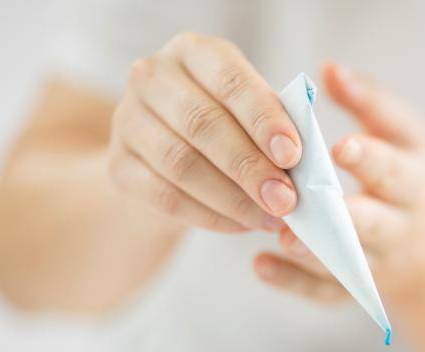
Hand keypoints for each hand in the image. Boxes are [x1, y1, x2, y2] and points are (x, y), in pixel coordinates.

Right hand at [107, 32, 301, 233]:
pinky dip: (210, 216)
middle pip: (203, 124)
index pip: (231, 82)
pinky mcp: (117, 166)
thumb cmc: (225, 130)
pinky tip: (241, 226)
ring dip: (233, 198)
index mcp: (194, 52)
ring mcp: (127, 120)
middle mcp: (153, 77)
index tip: (293, 155)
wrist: (165, 162)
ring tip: (269, 219)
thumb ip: (274, 129)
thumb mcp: (249, 115)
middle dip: (250, 167)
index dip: (264, 119)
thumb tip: (307, 166)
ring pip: (183, 164)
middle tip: (286, 200)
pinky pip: (166, 197)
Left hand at [255, 61, 424, 306]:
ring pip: (348, 263)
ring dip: (314, 252)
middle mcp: (400, 224)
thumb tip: (329, 68)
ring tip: (281, 236)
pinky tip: (260, 264)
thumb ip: (368, 103)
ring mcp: (379, 262)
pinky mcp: (356, 289)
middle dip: (344, 216)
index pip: (395, 168)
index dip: (369, 159)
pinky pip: (327, 292)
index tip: (339, 147)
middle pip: (374, 224)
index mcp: (413, 179)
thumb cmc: (406, 177)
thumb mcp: (403, 138)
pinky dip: (294, 282)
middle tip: (303, 204)